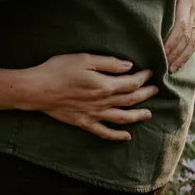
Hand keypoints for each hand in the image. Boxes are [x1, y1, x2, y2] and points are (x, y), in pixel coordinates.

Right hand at [24, 54, 157, 141]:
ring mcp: (94, 115)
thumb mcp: (84, 59)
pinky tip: (126, 136)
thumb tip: (128, 66)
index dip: (143, 77)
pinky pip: (105, 133)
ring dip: (138, 116)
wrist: (39, 89)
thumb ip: (108, 63)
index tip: (150, 72)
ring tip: (149, 113)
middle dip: (145, 94)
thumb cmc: (59, 69)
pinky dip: (118, 136)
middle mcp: (103, 102)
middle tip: (156, 90)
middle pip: (130, 100)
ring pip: (122, 118)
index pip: (130, 82)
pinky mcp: (85, 123)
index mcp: (104, 85)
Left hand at [164, 0, 194, 73]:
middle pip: (187, 36)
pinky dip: (187, 52)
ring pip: (193, 40)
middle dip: (175, 54)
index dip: (171, 41)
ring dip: (182, 56)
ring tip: (169, 70)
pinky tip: (178, 62)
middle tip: (162, 68)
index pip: (181, 24)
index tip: (160, 52)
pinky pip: (194, 37)